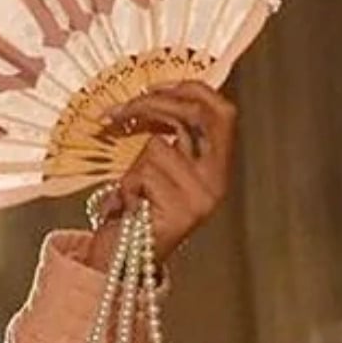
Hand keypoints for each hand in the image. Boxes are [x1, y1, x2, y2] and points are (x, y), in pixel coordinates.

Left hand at [87, 81, 238, 265]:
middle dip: (154, 105)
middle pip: (198, 117)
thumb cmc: (136, 207)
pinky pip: (144, 173)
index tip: (155, 84)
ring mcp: (203, 196)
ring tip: (131, 190)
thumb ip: (166, 135)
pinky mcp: (183, 210)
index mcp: (216, 165)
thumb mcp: (155, 164)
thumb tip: (153, 91)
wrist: (125, 258)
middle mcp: (217, 180)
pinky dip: (126, 184)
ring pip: (158, 146)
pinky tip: (130, 206)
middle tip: (119, 109)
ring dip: (131, 164)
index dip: (192, 89)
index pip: (222, 112)